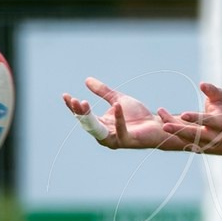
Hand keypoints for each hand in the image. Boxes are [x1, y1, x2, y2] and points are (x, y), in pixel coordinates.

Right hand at [60, 77, 187, 149]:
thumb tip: (87, 80)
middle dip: (79, 112)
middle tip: (74, 100)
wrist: (156, 125)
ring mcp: (115, 139)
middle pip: (87, 123)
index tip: (65, 95)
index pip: (82, 116)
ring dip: (90, 117)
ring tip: (84, 103)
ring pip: (98, 130)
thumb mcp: (117, 99)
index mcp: (100, 124)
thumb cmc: (137, 115)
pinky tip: (117, 105)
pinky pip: (120, 130)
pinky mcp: (127, 141)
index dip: (73, 106)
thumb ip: (103, 92)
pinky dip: (118, 118)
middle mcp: (104, 134)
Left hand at [157, 82, 221, 151]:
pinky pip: (185, 140)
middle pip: (195, 134)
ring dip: (174, 130)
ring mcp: (207, 144)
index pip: (207, 121)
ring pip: (187, 139)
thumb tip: (202, 84)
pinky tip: (165, 123)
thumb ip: (211, 90)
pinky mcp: (200, 147)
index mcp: (221, 123)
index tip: (183, 114)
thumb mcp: (220, 97)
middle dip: (179, 130)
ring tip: (162, 120)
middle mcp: (214, 136)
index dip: (196, 118)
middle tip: (165, 126)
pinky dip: (175, 133)